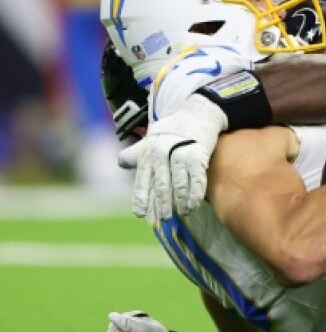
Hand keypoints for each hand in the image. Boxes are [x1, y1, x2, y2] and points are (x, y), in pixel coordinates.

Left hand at [120, 95, 227, 221]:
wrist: (196, 113)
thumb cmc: (170, 129)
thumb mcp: (149, 139)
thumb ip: (135, 153)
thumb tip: (122, 163)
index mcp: (148, 152)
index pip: (143, 179)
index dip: (142, 197)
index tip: (140, 213)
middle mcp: (162, 153)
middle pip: (161, 184)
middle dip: (162, 203)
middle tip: (162, 218)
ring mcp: (181, 153)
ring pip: (179, 182)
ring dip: (180, 200)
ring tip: (182, 212)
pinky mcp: (199, 154)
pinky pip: (196, 177)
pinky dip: (195, 192)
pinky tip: (194, 203)